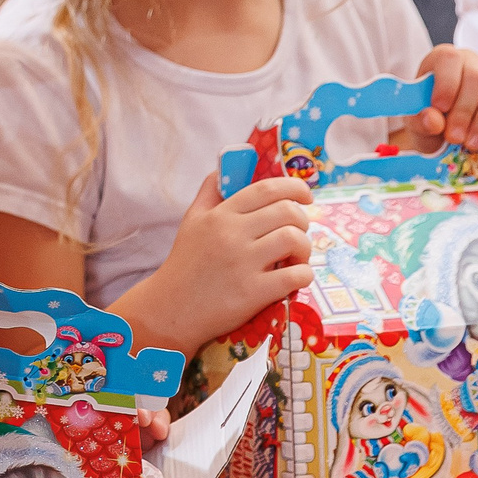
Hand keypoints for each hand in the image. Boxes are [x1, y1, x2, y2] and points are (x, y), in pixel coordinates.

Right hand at [116, 172, 313, 355]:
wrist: (172, 308)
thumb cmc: (185, 263)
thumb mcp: (191, 220)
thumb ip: (209, 193)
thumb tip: (224, 170)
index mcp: (220, 215)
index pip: (266, 189)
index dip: (294, 187)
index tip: (305, 195)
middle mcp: (232, 234)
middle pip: (287, 212)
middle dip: (302, 220)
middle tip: (297, 232)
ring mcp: (243, 263)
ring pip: (295, 240)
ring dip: (305, 248)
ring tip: (296, 257)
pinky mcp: (253, 292)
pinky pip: (296, 275)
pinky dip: (303, 274)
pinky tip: (294, 278)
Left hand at [395, 44, 477, 151]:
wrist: (449, 127)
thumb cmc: (431, 119)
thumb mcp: (417, 123)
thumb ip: (420, 122)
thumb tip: (432, 120)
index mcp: (441, 59)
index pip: (449, 60)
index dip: (447, 84)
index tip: (441, 108)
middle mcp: (469, 60)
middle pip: (475, 77)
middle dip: (465, 111)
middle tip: (455, 138)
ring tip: (471, 142)